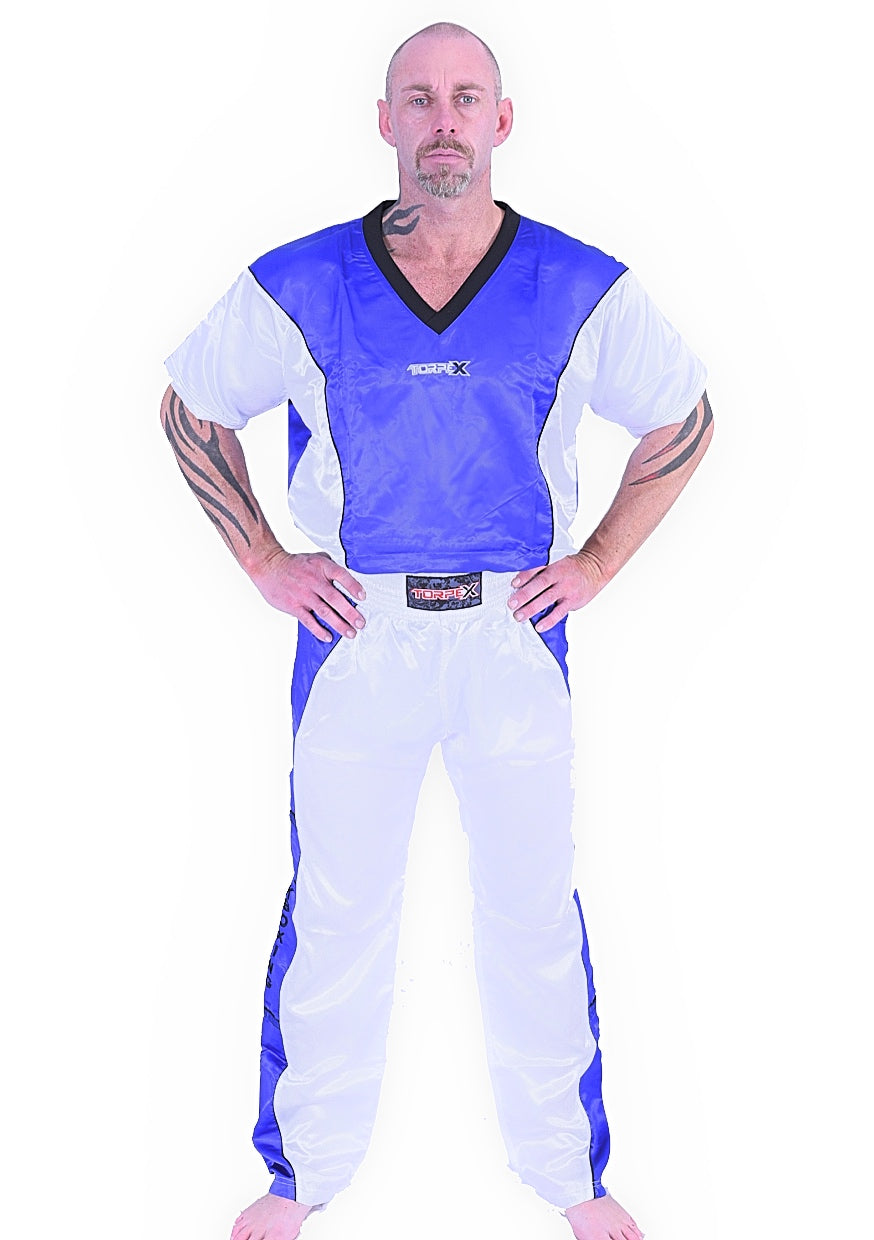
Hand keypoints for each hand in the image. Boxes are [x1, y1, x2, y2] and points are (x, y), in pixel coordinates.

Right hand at [247, 549, 365, 641]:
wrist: (269, 566)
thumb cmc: (294, 564)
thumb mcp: (316, 558)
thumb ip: (332, 567)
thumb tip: (348, 578)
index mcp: (321, 567)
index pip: (341, 575)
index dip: (353, 586)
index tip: (362, 597)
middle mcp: (314, 581)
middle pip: (335, 598)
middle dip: (350, 612)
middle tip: (360, 623)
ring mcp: (304, 595)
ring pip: (324, 612)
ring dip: (339, 624)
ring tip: (350, 633)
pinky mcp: (294, 606)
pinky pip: (308, 621)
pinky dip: (318, 630)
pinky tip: (328, 637)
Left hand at [508, 551, 605, 631]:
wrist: (595, 569)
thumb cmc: (572, 568)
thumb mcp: (557, 564)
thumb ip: (541, 572)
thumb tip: (519, 583)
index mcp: (554, 567)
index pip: (537, 570)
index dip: (525, 577)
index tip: (513, 584)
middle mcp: (560, 578)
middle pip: (540, 585)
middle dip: (525, 595)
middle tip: (512, 604)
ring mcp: (567, 590)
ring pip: (548, 599)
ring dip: (532, 608)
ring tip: (519, 617)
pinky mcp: (572, 601)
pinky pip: (559, 612)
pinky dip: (549, 620)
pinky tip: (539, 626)